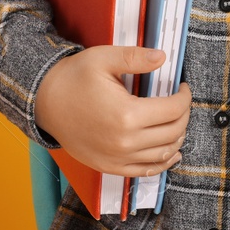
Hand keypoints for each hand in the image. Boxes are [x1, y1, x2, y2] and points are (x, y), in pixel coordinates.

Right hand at [34, 45, 190, 176]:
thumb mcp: (103, 58)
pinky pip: (146, 171)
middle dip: (184, 115)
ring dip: (177, 138)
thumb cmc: (72, 79)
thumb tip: (162, 58)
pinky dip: (163, 163)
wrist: (45, 102)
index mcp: (127, 114)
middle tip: (181, 102)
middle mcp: (125, 142)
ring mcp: (118, 158)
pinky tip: (170, 152)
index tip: (183, 87)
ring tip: (178, 122)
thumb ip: (135, 57)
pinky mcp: (110, 167)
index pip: (173, 109)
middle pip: (173, 132)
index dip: (185, 97)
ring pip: (164, 154)